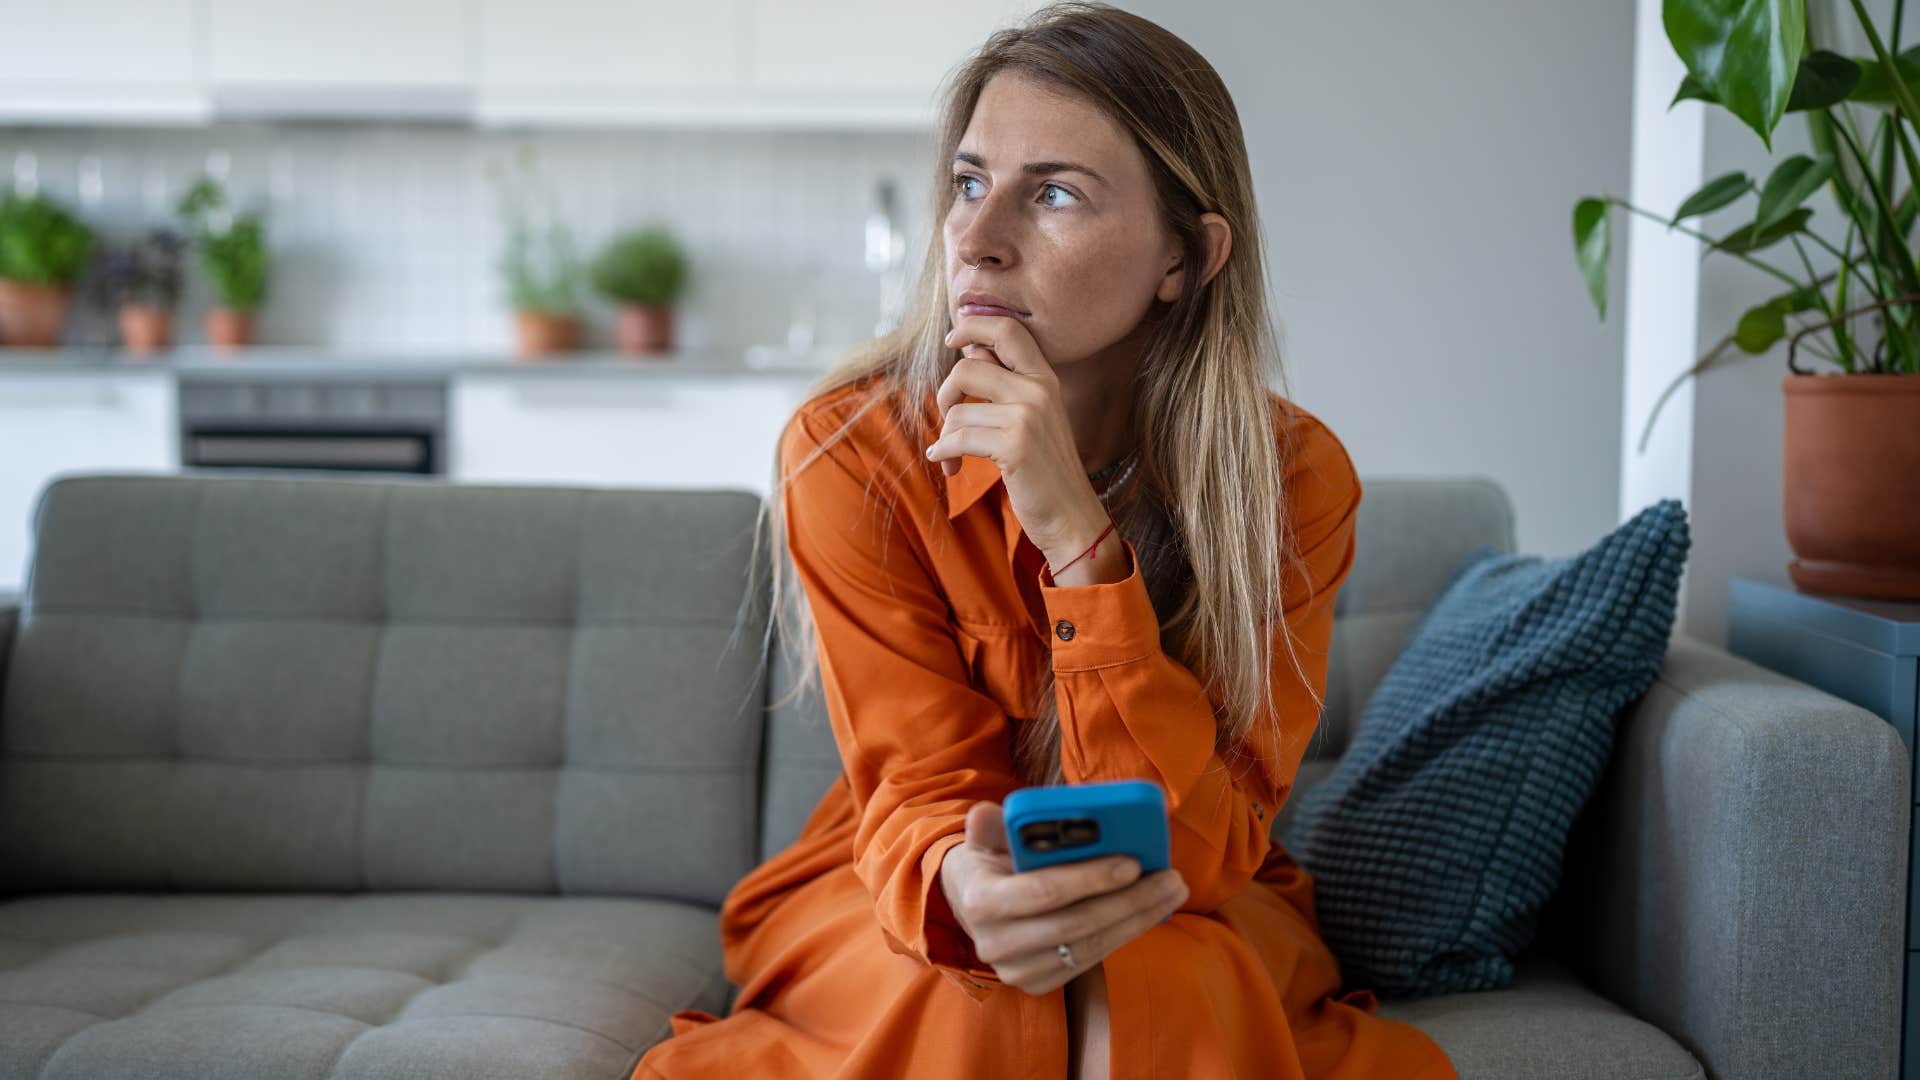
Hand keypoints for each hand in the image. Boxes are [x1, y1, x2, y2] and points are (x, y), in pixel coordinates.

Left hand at [928, 314, 1108, 560]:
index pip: (1008, 330)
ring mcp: (1028, 417)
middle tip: (947, 417)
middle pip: (968, 366)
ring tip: (951, 457)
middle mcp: (1039, 390)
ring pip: (958, 409)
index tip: (953, 338)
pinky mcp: (1015, 446)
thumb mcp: (1035, 418)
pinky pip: (958, 439)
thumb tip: (971, 353)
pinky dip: (944, 454)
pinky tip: (947, 466)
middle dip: (945, 393)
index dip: (973, 325)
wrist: (1072, 516)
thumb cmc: (1045, 470)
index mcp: (1045, 379)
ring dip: (945, 436)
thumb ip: (1008, 385)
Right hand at [937, 800, 1187, 995]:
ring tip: (1172, 892)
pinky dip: (1125, 934)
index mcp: (980, 900)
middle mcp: (995, 943)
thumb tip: (990, 813)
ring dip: (1138, 919)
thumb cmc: (988, 862)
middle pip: (1077, 924)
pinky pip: (1091, 959)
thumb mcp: (982, 838)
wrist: (970, 906)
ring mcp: (1017, 970)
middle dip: (1130, 900)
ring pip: (1091, 946)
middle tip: (1171, 878)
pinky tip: (1151, 911)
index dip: (1092, 878)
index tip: (1133, 862)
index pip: (1045, 891)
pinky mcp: (1038, 984)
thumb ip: (989, 825)